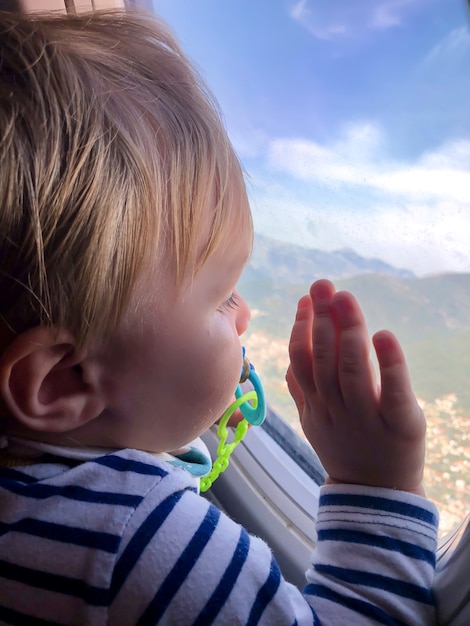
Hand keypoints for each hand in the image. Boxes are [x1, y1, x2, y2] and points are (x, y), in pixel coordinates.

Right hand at [286, 279, 425, 495]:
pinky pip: (394, 392)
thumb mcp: (315, 425)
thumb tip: (289, 364)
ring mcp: (368, 419)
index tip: (305, 300)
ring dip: (348, 332)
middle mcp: (336, 410)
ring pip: (352, 371)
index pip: (301, 362)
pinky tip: (383, 336)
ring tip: (345, 300)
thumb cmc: (345, 451)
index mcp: (315, 407)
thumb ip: (302, 394)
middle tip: (323, 286)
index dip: (301, 329)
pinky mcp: (401, 425)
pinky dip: (389, 363)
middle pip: (325, 360)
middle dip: (322, 320)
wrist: (375, 497)